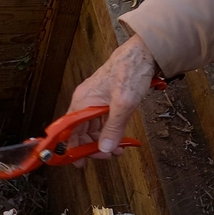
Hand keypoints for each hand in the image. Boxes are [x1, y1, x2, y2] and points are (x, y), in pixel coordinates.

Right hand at [66, 34, 157, 158]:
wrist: (144, 53)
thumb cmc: (130, 71)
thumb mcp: (123, 104)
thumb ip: (113, 128)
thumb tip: (104, 148)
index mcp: (83, 101)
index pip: (70, 129)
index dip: (71, 146)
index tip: (77, 161)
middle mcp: (86, 101)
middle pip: (81, 130)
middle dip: (91, 146)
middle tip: (104, 156)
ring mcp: (96, 99)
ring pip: (93, 126)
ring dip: (102, 140)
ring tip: (116, 151)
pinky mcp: (106, 99)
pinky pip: (102, 120)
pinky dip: (109, 131)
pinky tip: (119, 139)